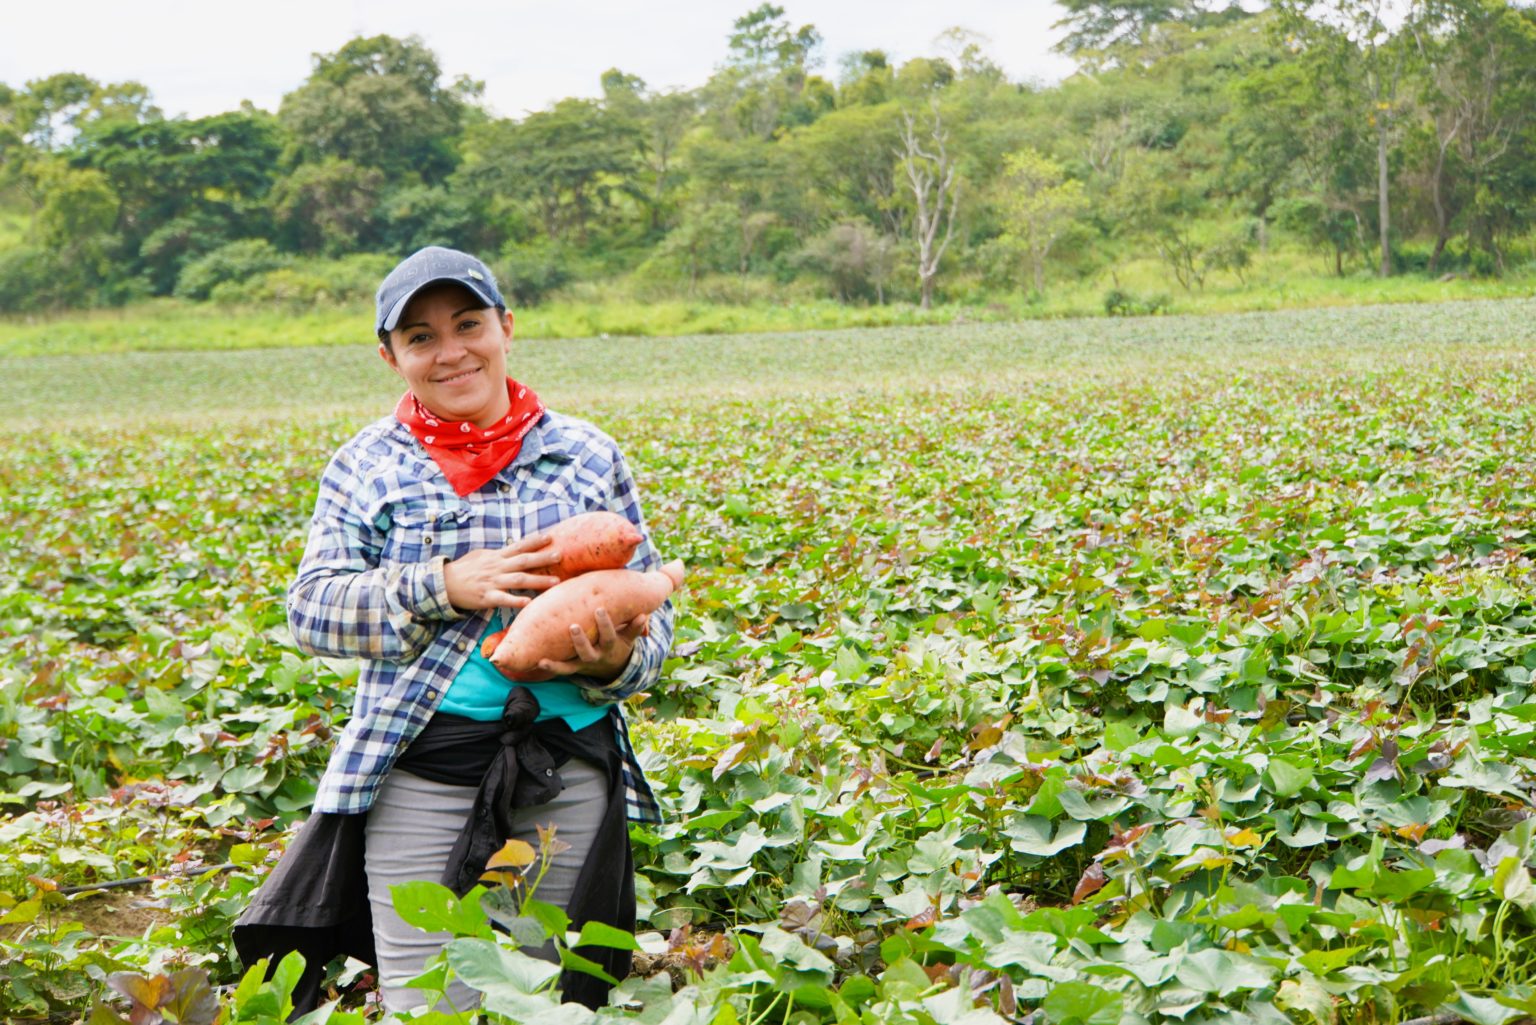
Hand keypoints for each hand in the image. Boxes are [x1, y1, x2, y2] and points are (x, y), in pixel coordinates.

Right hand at [443, 533, 561, 610]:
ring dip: (538, 581)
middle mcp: (497, 567)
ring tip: (555, 582)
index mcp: (497, 557)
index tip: (551, 537)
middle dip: (542, 558)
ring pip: (519, 580)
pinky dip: (516, 600)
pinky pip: (504, 599)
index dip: (535, 541)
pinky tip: (528, 603)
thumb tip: (513, 548)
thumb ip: (499, 554)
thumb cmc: (464, 569)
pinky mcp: (487, 597)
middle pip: (523, 561)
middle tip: (560, 555)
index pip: (519, 546)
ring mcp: (493, 582)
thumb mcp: (481, 556)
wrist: (444, 584)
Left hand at [537, 608, 650, 681]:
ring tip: (545, 657)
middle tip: (573, 627)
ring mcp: (583, 664)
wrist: (613, 668)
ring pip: (571, 665)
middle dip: (581, 640)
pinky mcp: (574, 668)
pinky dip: (551, 666)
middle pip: (588, 651)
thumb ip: (635, 627)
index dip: (605, 624)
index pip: (609, 635)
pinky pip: (562, 669)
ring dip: (558, 663)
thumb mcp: (629, 638)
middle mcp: (596, 657)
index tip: (599, 609)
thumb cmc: (619, 644)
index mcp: (610, 646)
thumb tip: (644, 614)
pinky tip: (539, 661)